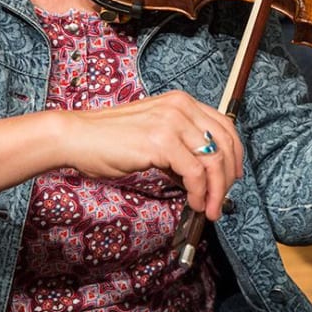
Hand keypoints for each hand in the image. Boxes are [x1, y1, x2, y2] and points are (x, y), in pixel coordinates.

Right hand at [65, 91, 243, 219]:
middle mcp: (181, 107)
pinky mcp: (161, 142)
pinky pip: (194, 172)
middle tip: (222, 201)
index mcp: (181, 102)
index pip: (225, 126)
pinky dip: (199, 192)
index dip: (235, 155)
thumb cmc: (108, 139)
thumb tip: (200, 178)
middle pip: (225, 144)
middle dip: (228, 178)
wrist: (77, 137)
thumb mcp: (153, 137)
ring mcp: (172, 122)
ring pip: (213, 160)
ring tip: (209, 209)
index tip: (232, 177)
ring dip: (217, 191)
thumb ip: (179, 151)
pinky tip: (193, 203)